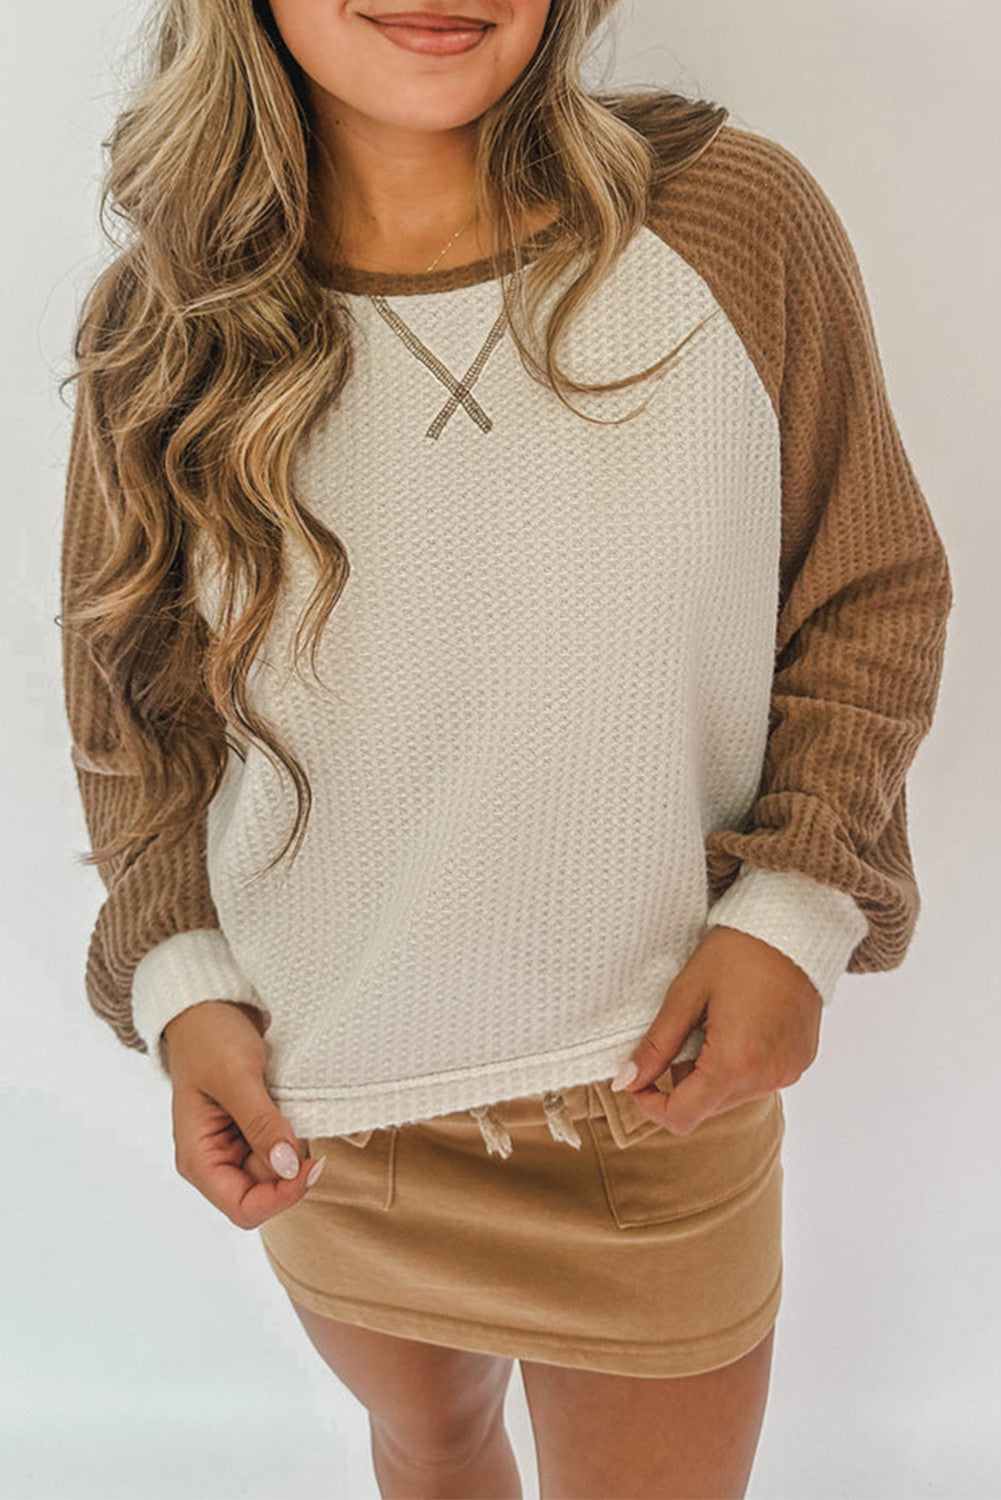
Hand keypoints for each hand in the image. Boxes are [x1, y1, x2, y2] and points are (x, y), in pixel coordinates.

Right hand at [163, 1000, 325, 1228]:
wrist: (209, 1006)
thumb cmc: (210, 1037)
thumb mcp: (237, 1077)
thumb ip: (261, 1123)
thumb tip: (288, 1168)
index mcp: (198, 1159)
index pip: (243, 1208)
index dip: (281, 1197)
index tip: (312, 1165)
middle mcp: (215, 1161)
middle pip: (265, 1193)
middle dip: (292, 1169)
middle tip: (307, 1126)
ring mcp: (235, 1147)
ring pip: (279, 1172)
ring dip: (296, 1149)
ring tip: (296, 1108)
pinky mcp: (252, 1131)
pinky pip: (281, 1148)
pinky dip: (295, 1135)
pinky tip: (296, 1108)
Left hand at [613, 925, 823, 1135]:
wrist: (795, 927)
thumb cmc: (738, 952)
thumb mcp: (686, 993)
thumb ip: (657, 1044)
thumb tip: (626, 1081)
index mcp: (734, 1064)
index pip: (682, 1117)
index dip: (651, 1102)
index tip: (641, 1074)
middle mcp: (765, 1078)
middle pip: (706, 1107)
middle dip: (682, 1080)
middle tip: (682, 1030)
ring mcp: (787, 1072)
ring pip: (731, 1094)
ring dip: (711, 1071)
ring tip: (714, 1021)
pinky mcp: (800, 1062)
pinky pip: (758, 1080)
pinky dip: (739, 1064)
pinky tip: (740, 1024)